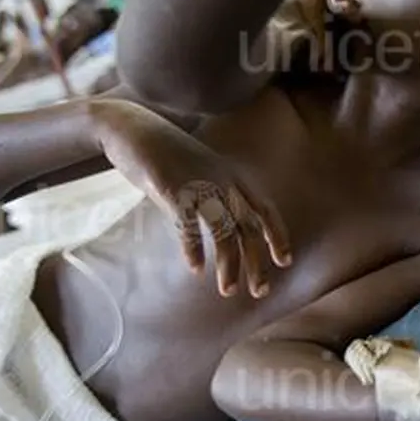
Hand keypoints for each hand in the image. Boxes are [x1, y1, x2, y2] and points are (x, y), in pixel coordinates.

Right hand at [91, 99, 291, 297]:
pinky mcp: (173, 189)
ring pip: (224, 231)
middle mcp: (222, 180)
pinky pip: (189, 225)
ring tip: (228, 289)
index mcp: (232, 175)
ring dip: (228, 264)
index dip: (277, 235)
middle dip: (256, 262)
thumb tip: (224, 231)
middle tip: (261, 291)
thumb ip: (216, 197)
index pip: (264, 209)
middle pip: (248, 227)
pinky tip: (196, 268)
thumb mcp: (201, 173)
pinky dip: (193, 248)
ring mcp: (199, 184)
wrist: (134, 129)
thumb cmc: (167, 156)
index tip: (285, 261)